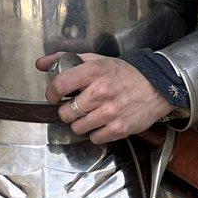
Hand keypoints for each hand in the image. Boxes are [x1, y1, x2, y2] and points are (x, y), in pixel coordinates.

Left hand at [37, 52, 170, 143]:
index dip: (51, 94)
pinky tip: (102, 122)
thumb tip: (40, 64)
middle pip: (65, 112)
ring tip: (90, 114)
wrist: (157, 86)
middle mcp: (100, 92)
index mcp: (93, 72)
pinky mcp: (118, 128)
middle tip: (76, 107)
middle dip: (67, 111)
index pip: (59, 85)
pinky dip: (95, 132)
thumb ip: (65, 60)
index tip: (54, 96)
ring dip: (80, 123)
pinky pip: (94, 138)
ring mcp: (109, 112)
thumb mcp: (96, 60)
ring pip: (77, 127)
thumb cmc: (124, 73)